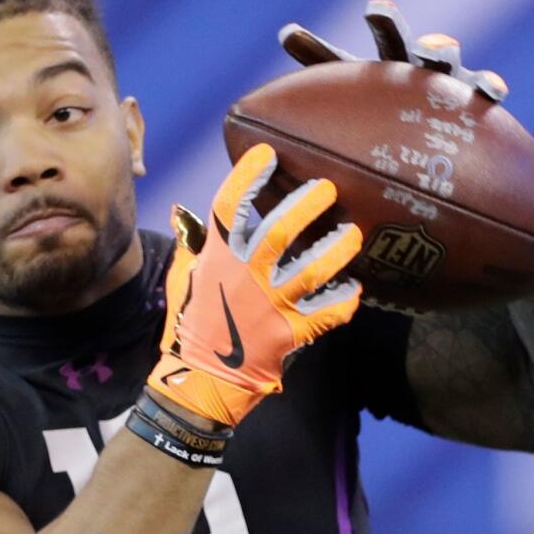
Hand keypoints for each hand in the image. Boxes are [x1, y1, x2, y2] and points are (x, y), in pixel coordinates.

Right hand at [148, 143, 362, 425]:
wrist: (200, 380)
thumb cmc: (188, 325)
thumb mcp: (180, 279)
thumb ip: (190, 244)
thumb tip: (181, 210)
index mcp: (216, 259)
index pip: (229, 207)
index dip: (248, 176)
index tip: (267, 154)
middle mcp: (244, 277)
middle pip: (280, 231)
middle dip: (306, 204)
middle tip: (327, 188)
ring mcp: (269, 305)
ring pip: (312, 269)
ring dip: (337, 248)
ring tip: (352, 233)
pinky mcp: (290, 333)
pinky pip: (327, 312)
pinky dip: (344, 299)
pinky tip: (353, 287)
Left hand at [278, 0, 509, 101]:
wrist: (437, 139)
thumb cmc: (389, 111)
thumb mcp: (354, 88)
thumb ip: (321, 60)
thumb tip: (284, 29)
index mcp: (391, 60)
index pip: (382, 35)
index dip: (377, 20)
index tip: (371, 7)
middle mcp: (417, 64)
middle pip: (404, 41)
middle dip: (392, 27)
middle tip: (377, 11)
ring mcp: (447, 82)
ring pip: (443, 60)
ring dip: (437, 51)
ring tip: (429, 50)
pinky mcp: (474, 104)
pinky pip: (483, 92)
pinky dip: (488, 87)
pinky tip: (491, 92)